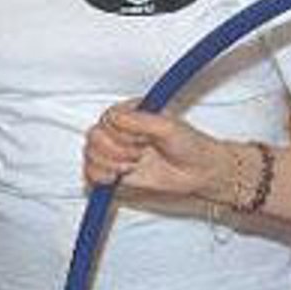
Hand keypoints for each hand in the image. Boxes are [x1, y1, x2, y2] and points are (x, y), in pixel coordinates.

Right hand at [84, 103, 231, 200]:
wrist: (200, 172)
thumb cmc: (190, 146)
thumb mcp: (168, 127)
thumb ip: (141, 121)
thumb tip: (115, 118)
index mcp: (132, 112)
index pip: (107, 118)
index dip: (119, 134)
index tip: (140, 141)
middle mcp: (121, 130)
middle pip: (94, 136)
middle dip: (114, 151)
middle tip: (137, 156)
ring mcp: (117, 151)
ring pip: (90, 154)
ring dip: (109, 164)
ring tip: (132, 166)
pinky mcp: (115, 171)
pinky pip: (90, 173)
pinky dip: (100, 176)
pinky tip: (117, 177)